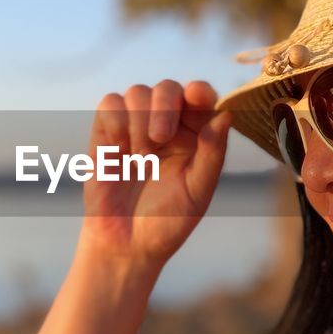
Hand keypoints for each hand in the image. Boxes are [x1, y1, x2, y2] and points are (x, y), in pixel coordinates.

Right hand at [77, 79, 231, 269]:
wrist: (126, 245)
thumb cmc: (168, 221)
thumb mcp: (198, 191)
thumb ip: (213, 153)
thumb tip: (226, 114)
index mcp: (195, 136)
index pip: (200, 98)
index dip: (199, 91)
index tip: (197, 97)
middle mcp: (167, 126)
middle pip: (168, 88)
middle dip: (164, 106)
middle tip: (159, 137)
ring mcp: (135, 127)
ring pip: (137, 92)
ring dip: (140, 120)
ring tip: (140, 157)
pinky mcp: (105, 133)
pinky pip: (110, 104)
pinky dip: (116, 119)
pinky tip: (120, 149)